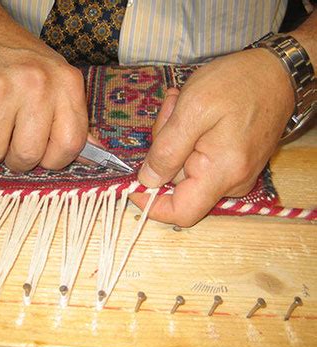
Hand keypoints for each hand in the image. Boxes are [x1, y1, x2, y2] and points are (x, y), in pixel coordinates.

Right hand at [0, 29, 87, 171]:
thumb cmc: (28, 69)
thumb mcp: (62, 86)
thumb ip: (76, 123)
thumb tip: (96, 155)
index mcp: (67, 84)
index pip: (70, 145)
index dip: (55, 160)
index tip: (44, 155)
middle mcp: (37, 84)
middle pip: (27, 155)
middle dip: (18, 159)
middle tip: (14, 142)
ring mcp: (0, 86)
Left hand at [131, 49, 294, 226]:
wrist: (277, 72)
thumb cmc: (237, 83)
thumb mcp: (192, 109)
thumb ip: (167, 150)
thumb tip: (147, 181)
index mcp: (221, 173)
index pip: (180, 213)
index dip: (150, 203)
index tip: (132, 181)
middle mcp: (231, 182)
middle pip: (176, 183)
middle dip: (163, 149)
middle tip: (170, 112)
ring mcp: (233, 174)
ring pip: (183, 168)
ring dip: (173, 138)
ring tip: (181, 105)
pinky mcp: (232, 163)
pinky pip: (197, 159)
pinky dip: (186, 137)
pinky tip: (191, 111)